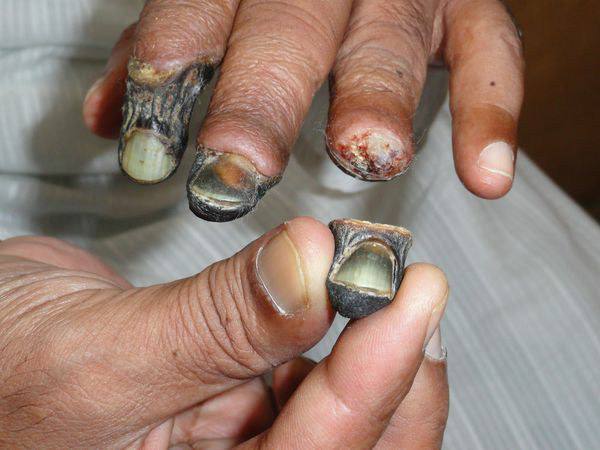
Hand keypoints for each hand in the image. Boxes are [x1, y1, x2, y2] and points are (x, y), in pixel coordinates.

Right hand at [0, 218, 448, 447]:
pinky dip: (335, 334)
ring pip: (341, 414)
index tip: (412, 296)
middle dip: (393, 375)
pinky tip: (340, 299)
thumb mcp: (96, 356)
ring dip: (372, 349)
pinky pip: (309, 376)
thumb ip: (215, 323)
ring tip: (380, 286)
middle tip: (413, 292)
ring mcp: (237, 444)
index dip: (374, 380)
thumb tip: (312, 267)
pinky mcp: (240, 399)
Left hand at [83, 0, 522, 221]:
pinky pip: (488, 53)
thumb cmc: (265, 3)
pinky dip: (491, 111)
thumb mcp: (208, 15)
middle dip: (262, 99)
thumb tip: (107, 116)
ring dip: (376, 97)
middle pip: (287, 26)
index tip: (152, 150)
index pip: (200, 7)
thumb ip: (166, 56)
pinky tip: (484, 177)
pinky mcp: (466, 10)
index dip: (175, 68)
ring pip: (388, 35)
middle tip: (239, 172)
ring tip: (364, 157)